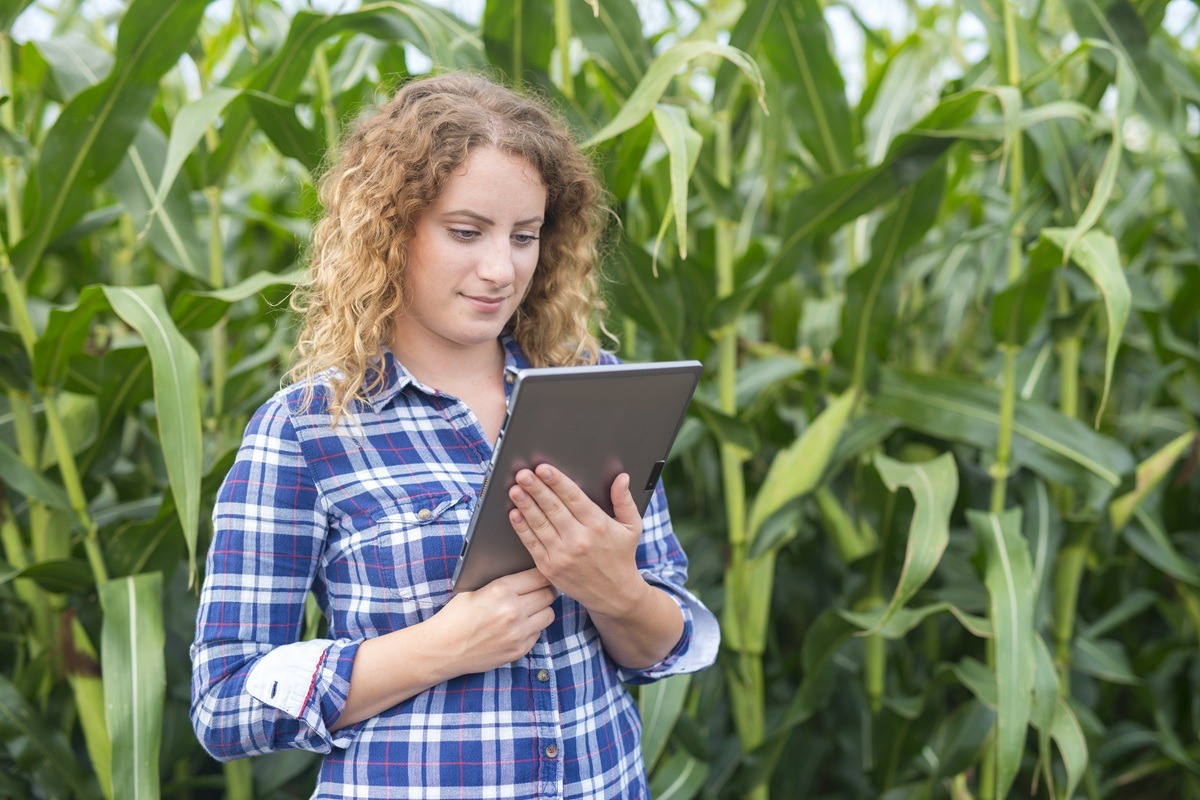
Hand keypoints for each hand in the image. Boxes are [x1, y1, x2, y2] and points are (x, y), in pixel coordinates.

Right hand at [427, 568, 555, 674]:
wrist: (442, 649)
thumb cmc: (456, 616)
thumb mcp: (474, 589)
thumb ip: (502, 580)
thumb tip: (526, 570)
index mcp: (501, 589)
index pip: (539, 576)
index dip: (541, 575)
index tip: (541, 576)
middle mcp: (513, 610)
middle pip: (548, 594)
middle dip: (545, 591)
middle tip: (538, 591)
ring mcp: (517, 632)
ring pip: (549, 614)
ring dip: (542, 610)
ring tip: (531, 609)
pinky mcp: (518, 649)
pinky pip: (539, 633)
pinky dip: (532, 629)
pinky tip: (518, 626)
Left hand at [507, 464, 645, 617]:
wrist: (615, 595)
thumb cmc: (621, 557)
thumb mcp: (631, 527)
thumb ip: (624, 500)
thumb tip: (622, 478)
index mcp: (598, 525)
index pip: (574, 498)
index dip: (557, 481)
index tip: (543, 468)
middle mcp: (580, 539)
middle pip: (553, 508)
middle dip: (536, 489)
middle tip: (523, 474)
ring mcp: (563, 555)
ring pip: (540, 524)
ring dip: (525, 505)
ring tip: (515, 489)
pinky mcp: (550, 568)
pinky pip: (532, 544)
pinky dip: (522, 528)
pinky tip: (514, 514)